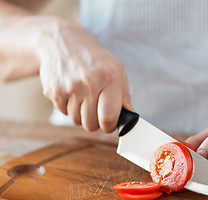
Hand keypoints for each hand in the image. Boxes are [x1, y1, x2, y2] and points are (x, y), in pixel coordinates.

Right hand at [36, 17, 131, 131]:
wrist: (62, 42)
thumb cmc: (95, 59)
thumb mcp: (117, 70)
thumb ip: (125, 96)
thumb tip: (131, 118)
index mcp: (109, 79)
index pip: (108, 117)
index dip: (109, 126)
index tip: (109, 124)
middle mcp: (89, 83)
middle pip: (91, 124)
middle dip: (95, 122)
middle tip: (96, 110)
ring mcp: (69, 87)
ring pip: (77, 121)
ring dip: (81, 115)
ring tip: (84, 97)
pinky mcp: (53, 91)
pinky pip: (64, 112)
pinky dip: (69, 107)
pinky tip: (72, 92)